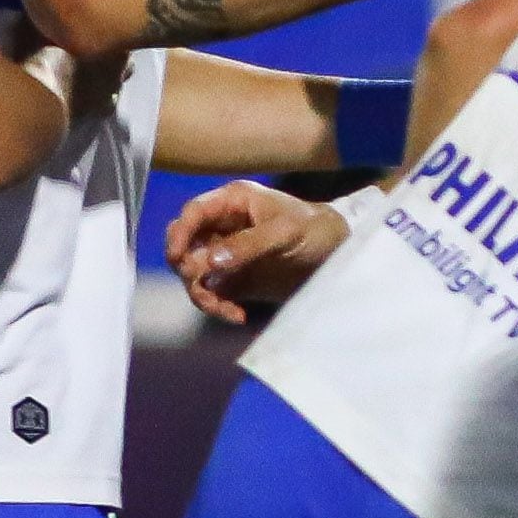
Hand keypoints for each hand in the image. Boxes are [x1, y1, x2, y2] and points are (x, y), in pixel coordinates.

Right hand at [163, 180, 351, 324]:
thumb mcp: (285, 233)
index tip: (178, 258)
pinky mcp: (235, 279)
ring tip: (227, 310)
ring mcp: (226, 254)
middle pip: (185, 246)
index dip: (180, 234)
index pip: (194, 213)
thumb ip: (248, 245)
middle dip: (188, 269)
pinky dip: (218, 306)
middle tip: (203, 288)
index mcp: (233, 202)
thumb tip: (209, 262)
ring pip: (195, 274)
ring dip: (203, 294)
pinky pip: (213, 293)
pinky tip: (237, 315)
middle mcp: (223, 226)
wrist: (339, 254)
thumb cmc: (315, 230)